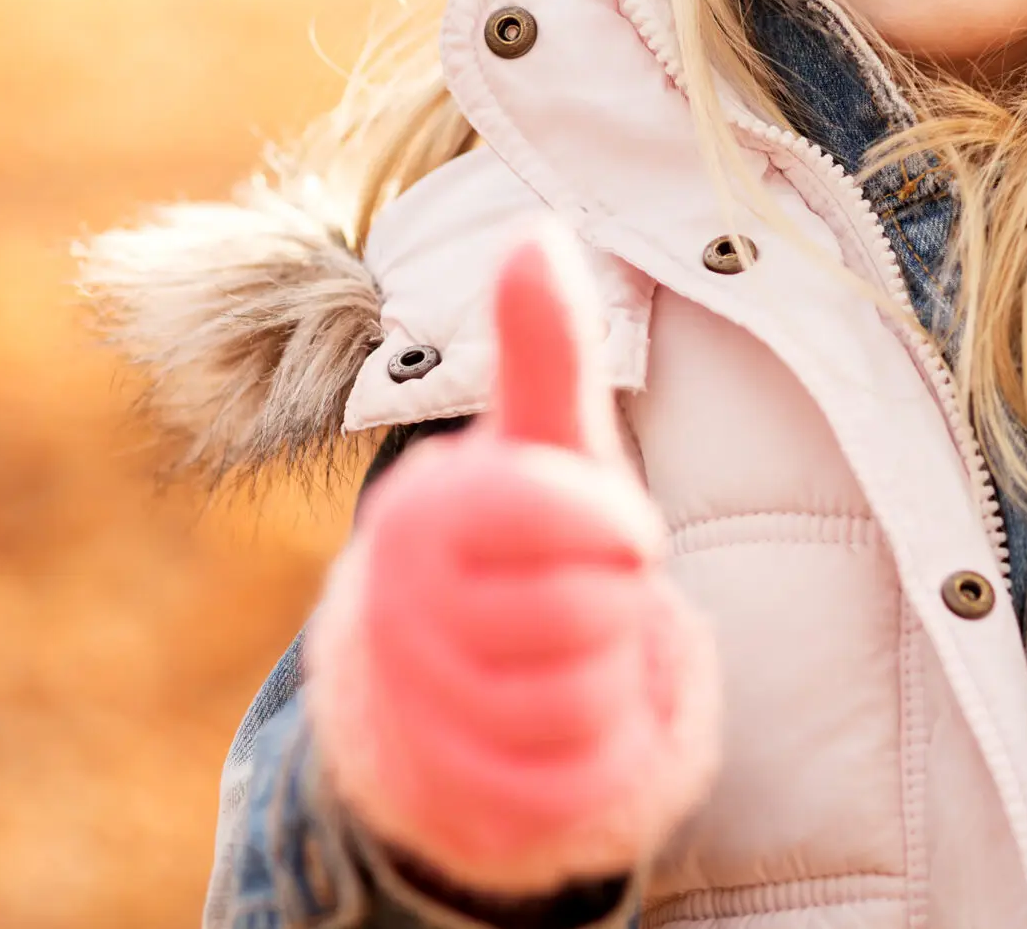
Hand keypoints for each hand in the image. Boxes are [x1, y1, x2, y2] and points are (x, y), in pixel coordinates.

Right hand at [310, 228, 718, 894]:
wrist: (451, 677)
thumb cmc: (524, 536)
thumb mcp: (547, 442)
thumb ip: (545, 348)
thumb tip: (532, 230)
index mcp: (422, 514)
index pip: (549, 512)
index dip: (614, 524)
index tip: (627, 530)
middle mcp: (398, 611)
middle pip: (581, 615)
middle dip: (615, 607)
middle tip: (590, 596)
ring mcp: (416, 709)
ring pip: (578, 704)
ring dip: (606, 682)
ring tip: (574, 654)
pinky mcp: (451, 796)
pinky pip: (568, 785)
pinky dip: (594, 757)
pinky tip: (565, 724)